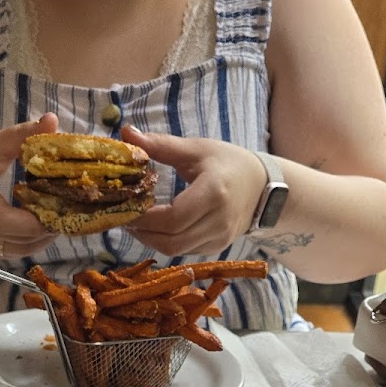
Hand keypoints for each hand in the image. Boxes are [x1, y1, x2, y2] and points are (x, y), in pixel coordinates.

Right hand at [0, 113, 58, 257]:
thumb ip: (23, 135)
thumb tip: (53, 120)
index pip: (1, 217)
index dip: (31, 221)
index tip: (56, 207)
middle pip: (12, 237)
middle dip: (44, 229)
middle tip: (68, 213)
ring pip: (16, 249)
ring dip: (42, 238)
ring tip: (60, 219)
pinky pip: (13, 252)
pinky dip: (32, 243)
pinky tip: (44, 227)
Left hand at [120, 126, 267, 257]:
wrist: (262, 186)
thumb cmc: (227, 162)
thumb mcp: (196, 149)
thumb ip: (161, 145)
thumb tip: (126, 134)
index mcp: (213, 193)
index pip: (172, 218)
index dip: (144, 218)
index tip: (125, 207)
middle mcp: (218, 221)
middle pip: (171, 241)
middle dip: (142, 232)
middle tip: (124, 217)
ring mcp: (219, 239)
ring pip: (175, 250)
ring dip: (151, 240)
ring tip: (136, 223)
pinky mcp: (217, 248)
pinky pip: (184, 252)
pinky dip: (165, 242)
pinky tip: (155, 229)